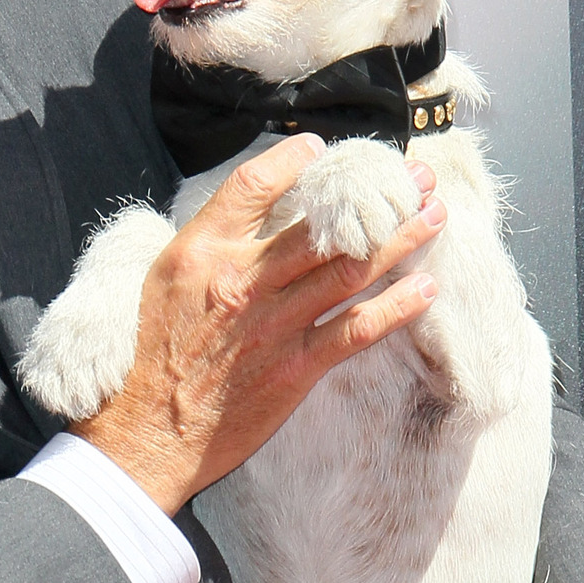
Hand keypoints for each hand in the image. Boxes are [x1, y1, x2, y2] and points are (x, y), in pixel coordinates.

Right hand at [72, 136, 443, 512]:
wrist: (150, 434)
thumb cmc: (149, 359)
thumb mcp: (159, 282)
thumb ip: (204, 247)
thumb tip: (246, 216)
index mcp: (201, 253)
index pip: (254, 185)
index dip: (292, 159)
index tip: (321, 149)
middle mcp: (242, 281)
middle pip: (323, 225)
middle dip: (376, 195)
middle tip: (414, 176)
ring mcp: (274, 325)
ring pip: (351, 270)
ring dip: (400, 240)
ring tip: (434, 215)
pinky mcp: (296, 368)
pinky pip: (357, 330)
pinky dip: (396, 307)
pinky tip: (425, 289)